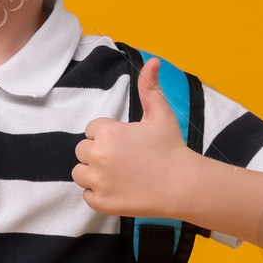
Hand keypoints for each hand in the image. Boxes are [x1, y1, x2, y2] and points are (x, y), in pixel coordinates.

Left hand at [72, 59, 189, 217]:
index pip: (91, 131)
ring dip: (92, 173)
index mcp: (107, 132)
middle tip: (123, 160)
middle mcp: (98, 155)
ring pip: (79, 173)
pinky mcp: (101, 202)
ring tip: (117, 175)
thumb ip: (150, 87)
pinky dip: (98, 194)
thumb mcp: (161, 113)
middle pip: (82, 151)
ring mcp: (98, 181)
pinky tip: (118, 189)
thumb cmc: (171, 147)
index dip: (107, 136)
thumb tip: (152, 61)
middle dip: (98, 154)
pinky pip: (86, 195)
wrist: (182, 184)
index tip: (125, 144)